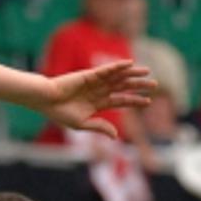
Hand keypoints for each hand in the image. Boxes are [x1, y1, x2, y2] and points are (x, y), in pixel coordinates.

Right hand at [40, 61, 156, 139]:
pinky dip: (118, 66)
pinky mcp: (89, 74)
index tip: (147, 101)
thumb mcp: (82, 123)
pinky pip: (107, 69)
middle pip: (123, 87)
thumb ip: (100, 127)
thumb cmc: (59, 113)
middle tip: (155, 85)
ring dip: (133, 74)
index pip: (120, 100)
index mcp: (97, 103)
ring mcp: (95, 82)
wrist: (46, 101)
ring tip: (148, 72)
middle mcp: (98, 91)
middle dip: (138, 86)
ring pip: (119, 77)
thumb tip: (116, 136)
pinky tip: (130, 64)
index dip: (134, 101)